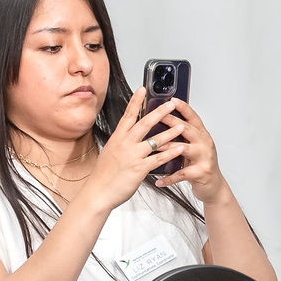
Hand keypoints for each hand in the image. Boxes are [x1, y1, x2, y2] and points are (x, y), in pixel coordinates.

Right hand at [83, 89, 182, 212]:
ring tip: (182, 125)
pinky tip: (180, 148)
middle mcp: (124, 144)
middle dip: (160, 112)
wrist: (98, 192)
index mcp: (117, 138)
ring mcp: (132, 155)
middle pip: (144, 123)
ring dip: (170, 132)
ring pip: (155, 140)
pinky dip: (171, 152)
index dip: (136, 101)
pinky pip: (159, 158)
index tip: (143, 88)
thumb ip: (122, 142)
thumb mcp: (110, 152)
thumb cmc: (104, 174)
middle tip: (172, 103)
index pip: (128, 115)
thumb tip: (128, 133)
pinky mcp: (140, 168)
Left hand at [150, 98, 226, 201]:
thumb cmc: (199, 164)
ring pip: (184, 149)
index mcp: (201, 135)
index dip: (183, 107)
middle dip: (172, 122)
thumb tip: (161, 122)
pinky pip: (182, 174)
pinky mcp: (201, 172)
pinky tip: (158, 180)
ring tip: (153, 148)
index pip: (192, 117)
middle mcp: (204, 143)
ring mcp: (204, 157)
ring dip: (167, 148)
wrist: (213, 185)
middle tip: (157, 116)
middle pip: (187, 129)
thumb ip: (182, 136)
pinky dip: (169, 178)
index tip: (171, 99)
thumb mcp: (193, 146)